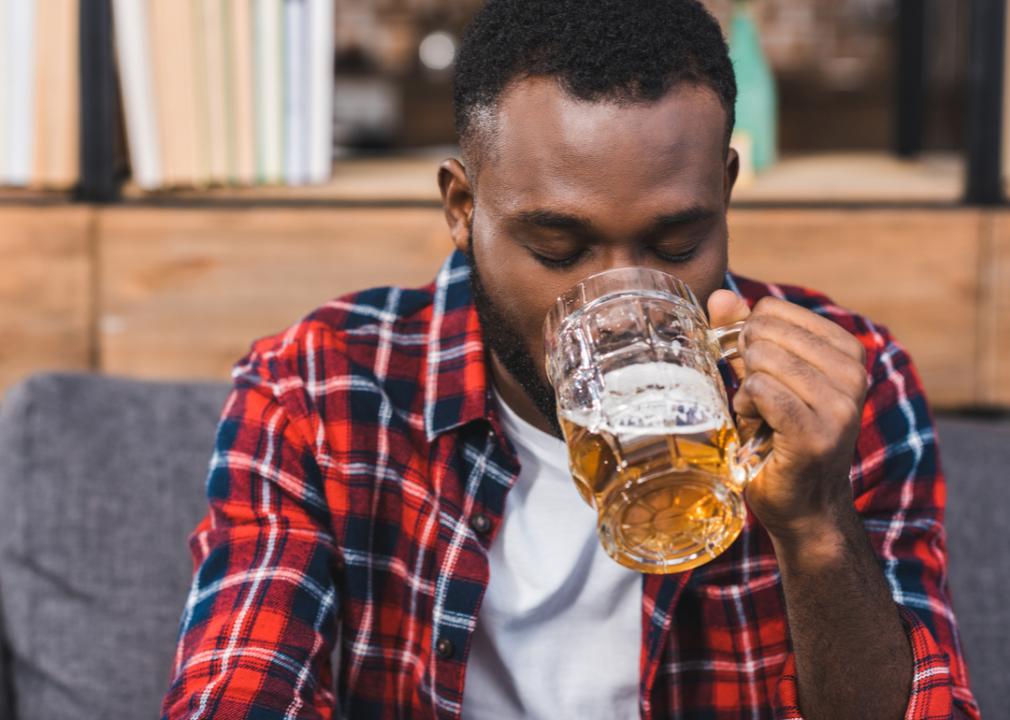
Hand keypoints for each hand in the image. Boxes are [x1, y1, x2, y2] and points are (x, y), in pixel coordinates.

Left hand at [707, 290, 869, 540]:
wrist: (804, 506)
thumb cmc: (779, 436)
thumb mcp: (763, 376)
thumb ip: (745, 334)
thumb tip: (720, 296)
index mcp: (847, 351)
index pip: (773, 311)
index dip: (749, 339)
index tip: (760, 373)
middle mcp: (852, 374)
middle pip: (764, 333)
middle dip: (746, 364)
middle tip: (759, 399)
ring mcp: (839, 405)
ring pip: (762, 361)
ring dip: (746, 390)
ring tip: (761, 416)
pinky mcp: (816, 433)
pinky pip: (760, 392)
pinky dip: (746, 407)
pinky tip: (757, 426)